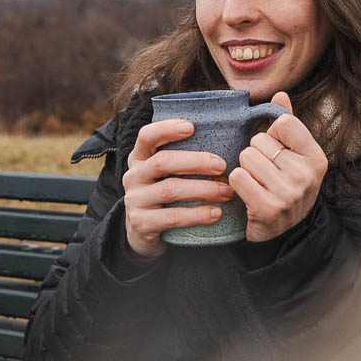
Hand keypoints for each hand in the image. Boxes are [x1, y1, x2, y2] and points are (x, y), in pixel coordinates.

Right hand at [122, 119, 233, 257]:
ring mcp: (135, 200)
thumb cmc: (164, 195)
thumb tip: (227, 140)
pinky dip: (197, 215)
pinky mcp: (141, 223)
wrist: (143, 233)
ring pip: (170, 189)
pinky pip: (173, 217)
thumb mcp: (166, 174)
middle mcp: (133, 176)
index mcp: (140, 158)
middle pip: (162, 162)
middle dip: (196, 162)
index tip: (191, 127)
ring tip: (227, 192)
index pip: (146, 136)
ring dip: (203, 189)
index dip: (166, 129)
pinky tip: (216, 213)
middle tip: (222, 165)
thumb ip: (183, 159)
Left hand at [228, 92, 327, 242]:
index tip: (278, 151)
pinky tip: (248, 193)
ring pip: (246, 157)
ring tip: (258, 183)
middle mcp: (306, 175)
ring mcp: (288, 194)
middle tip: (266, 173)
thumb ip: (288, 123)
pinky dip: (236, 183)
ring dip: (245, 168)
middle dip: (256, 153)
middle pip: (259, 140)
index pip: (283, 122)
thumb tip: (280, 93)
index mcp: (316, 157)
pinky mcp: (267, 209)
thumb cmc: (286, 183)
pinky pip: (236, 177)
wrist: (284, 230)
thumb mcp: (294, 154)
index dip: (273, 134)